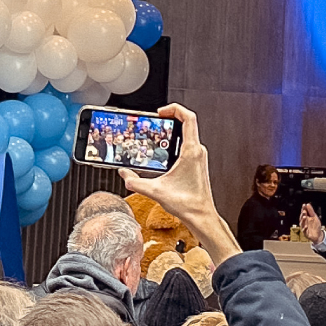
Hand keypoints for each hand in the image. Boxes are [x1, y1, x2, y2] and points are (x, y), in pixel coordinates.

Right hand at [119, 105, 234, 255]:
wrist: (201, 216)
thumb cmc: (188, 204)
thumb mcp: (156, 191)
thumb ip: (136, 182)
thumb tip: (124, 175)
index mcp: (191, 151)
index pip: (188, 118)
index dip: (174, 109)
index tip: (161, 112)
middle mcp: (197, 151)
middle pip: (187, 123)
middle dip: (170, 118)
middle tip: (156, 120)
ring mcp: (198, 157)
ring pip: (188, 134)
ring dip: (173, 130)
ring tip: (157, 133)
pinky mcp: (197, 164)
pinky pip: (187, 145)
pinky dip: (175, 142)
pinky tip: (163, 150)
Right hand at [298, 204, 324, 242]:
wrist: (318, 234)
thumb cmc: (316, 225)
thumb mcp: (314, 217)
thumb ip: (311, 211)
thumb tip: (307, 204)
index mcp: (306, 218)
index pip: (304, 212)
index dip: (303, 209)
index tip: (304, 205)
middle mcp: (304, 222)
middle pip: (302, 218)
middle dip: (303, 214)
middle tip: (304, 211)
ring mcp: (304, 228)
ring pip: (302, 224)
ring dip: (303, 220)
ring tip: (304, 217)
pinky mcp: (305, 233)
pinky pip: (304, 231)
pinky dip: (305, 229)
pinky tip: (306, 226)